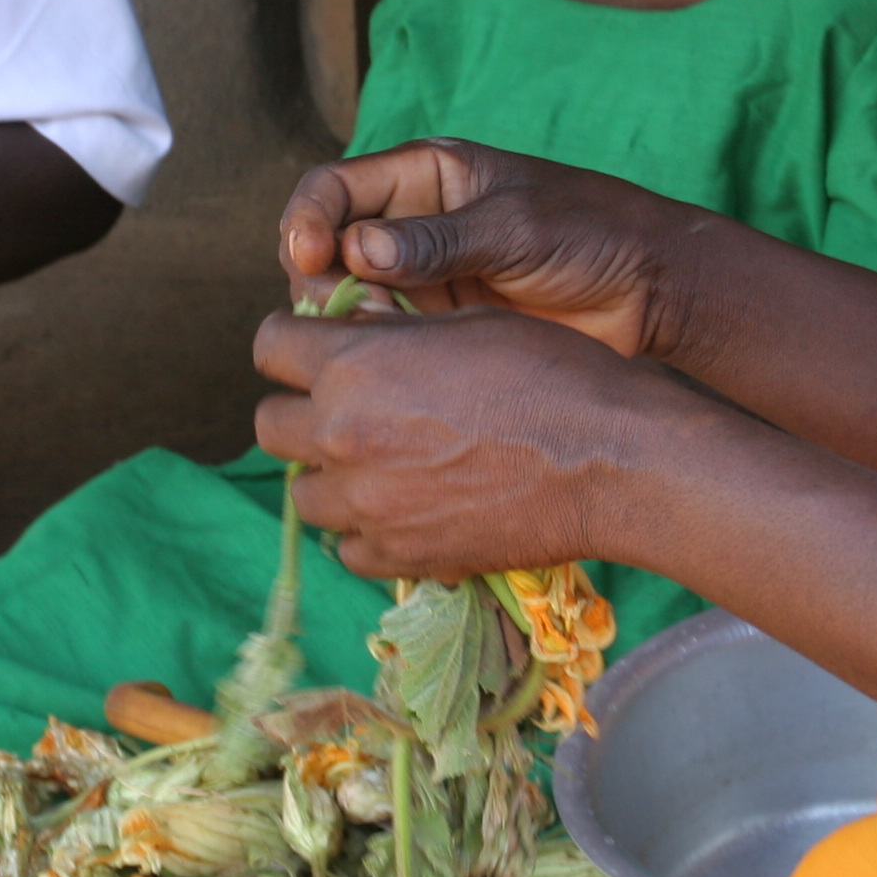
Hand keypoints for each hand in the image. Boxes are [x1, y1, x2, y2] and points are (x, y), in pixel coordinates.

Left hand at [251, 305, 685, 578]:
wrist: (609, 458)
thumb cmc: (548, 372)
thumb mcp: (464, 320)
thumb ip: (392, 329)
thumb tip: (350, 330)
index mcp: (353, 364)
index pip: (268, 345)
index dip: (291, 342)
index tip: (315, 349)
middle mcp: (343, 435)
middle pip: (269, 425)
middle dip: (300, 411)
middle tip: (346, 408)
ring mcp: (367, 504)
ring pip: (304, 494)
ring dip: (330, 475)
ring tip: (381, 462)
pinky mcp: (399, 556)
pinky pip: (347, 548)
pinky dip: (366, 530)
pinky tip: (406, 508)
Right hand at [276, 140, 696, 360]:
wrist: (649, 291)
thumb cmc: (591, 233)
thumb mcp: (516, 227)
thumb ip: (440, 240)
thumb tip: (357, 250)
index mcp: (425, 176)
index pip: (335, 187)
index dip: (308, 217)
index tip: (305, 253)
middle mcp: (412, 224)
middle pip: (328, 247)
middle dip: (318, 278)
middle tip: (344, 311)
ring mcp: (423, 278)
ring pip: (349, 298)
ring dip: (344, 320)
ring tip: (374, 339)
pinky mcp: (440, 327)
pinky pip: (386, 337)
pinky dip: (376, 351)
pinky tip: (392, 365)